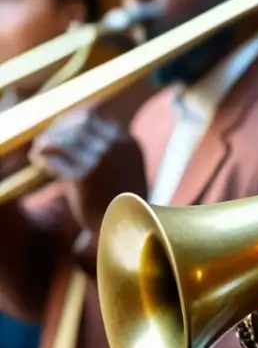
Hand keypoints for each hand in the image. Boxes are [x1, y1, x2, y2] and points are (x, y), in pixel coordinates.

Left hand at [29, 108, 146, 232]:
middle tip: (46, 141)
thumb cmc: (122, 202)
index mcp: (128, 143)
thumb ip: (104, 155)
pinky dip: (44, 158)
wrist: (128, 226)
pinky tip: (39, 164)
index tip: (60, 133)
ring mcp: (101, 158)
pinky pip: (57, 157)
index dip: (73, 125)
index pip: (94, 120)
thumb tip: (74, 146)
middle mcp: (116, 145)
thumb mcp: (122, 171)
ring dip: (49, 142)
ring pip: (66, 138)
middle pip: (80, 124)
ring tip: (39, 152)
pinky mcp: (85, 175)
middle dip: (60, 130)